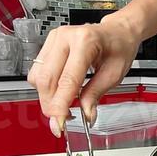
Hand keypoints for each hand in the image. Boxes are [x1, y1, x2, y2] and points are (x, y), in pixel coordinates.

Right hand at [27, 13, 140, 135]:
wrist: (117, 32)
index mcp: (85, 42)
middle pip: (46, 80)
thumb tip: (85, 114)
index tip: (60, 123)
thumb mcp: (115, 73)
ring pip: (38, 78)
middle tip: (61, 121)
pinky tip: (59, 93)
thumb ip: (96, 93)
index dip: (61, 105)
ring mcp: (54, 39)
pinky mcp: (48, 44)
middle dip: (51, 105)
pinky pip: (37, 72)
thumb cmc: (119, 47)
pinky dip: (45, 88)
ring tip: (63, 107)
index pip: (67, 80)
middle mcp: (65, 37)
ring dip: (47, 98)